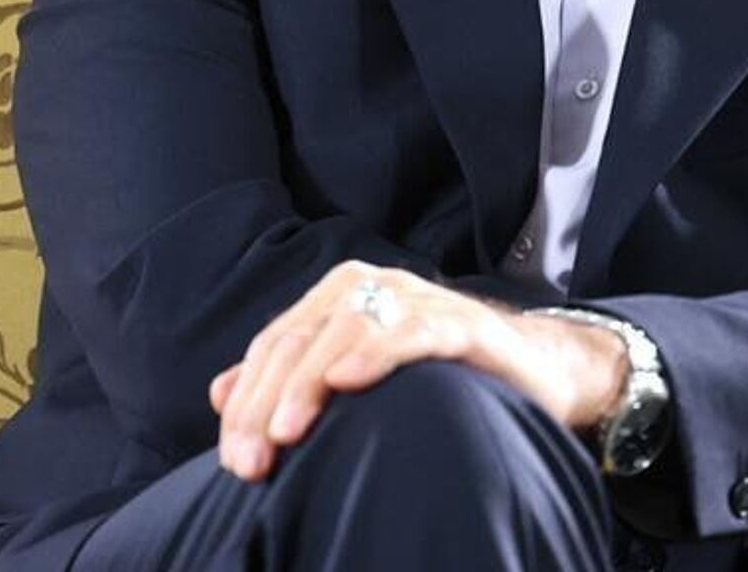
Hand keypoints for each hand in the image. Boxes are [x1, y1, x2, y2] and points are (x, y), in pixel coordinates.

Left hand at [206, 260, 628, 480]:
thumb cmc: (428, 375)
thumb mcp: (351, 375)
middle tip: (250, 462)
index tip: (232, 459)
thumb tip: (220, 394)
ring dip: (308, 384)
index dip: (248, 401)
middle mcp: (368, 286)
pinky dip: (375, 353)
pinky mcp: (458, 323)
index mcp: (334, 295)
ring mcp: (413, 298)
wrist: (527, 367)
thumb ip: (290, 379)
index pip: (274, 347)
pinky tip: (346, 380)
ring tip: (285, 432)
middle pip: (299, 342)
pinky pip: (409, 332)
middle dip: (267, 404)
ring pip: (344, 333)